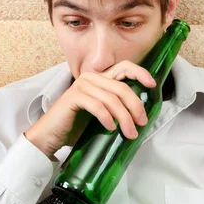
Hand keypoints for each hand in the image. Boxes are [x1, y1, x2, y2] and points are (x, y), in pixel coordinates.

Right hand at [24, 60, 155, 158]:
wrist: (51, 136)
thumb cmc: (77, 126)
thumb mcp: (102, 114)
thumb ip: (116, 107)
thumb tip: (140, 115)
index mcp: (99, 78)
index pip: (124, 67)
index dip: (140, 73)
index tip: (152, 85)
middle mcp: (91, 78)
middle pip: (122, 87)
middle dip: (135, 106)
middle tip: (142, 123)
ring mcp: (81, 85)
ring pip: (112, 99)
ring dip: (124, 118)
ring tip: (130, 133)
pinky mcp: (73, 97)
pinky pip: (97, 106)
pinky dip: (107, 118)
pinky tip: (110, 129)